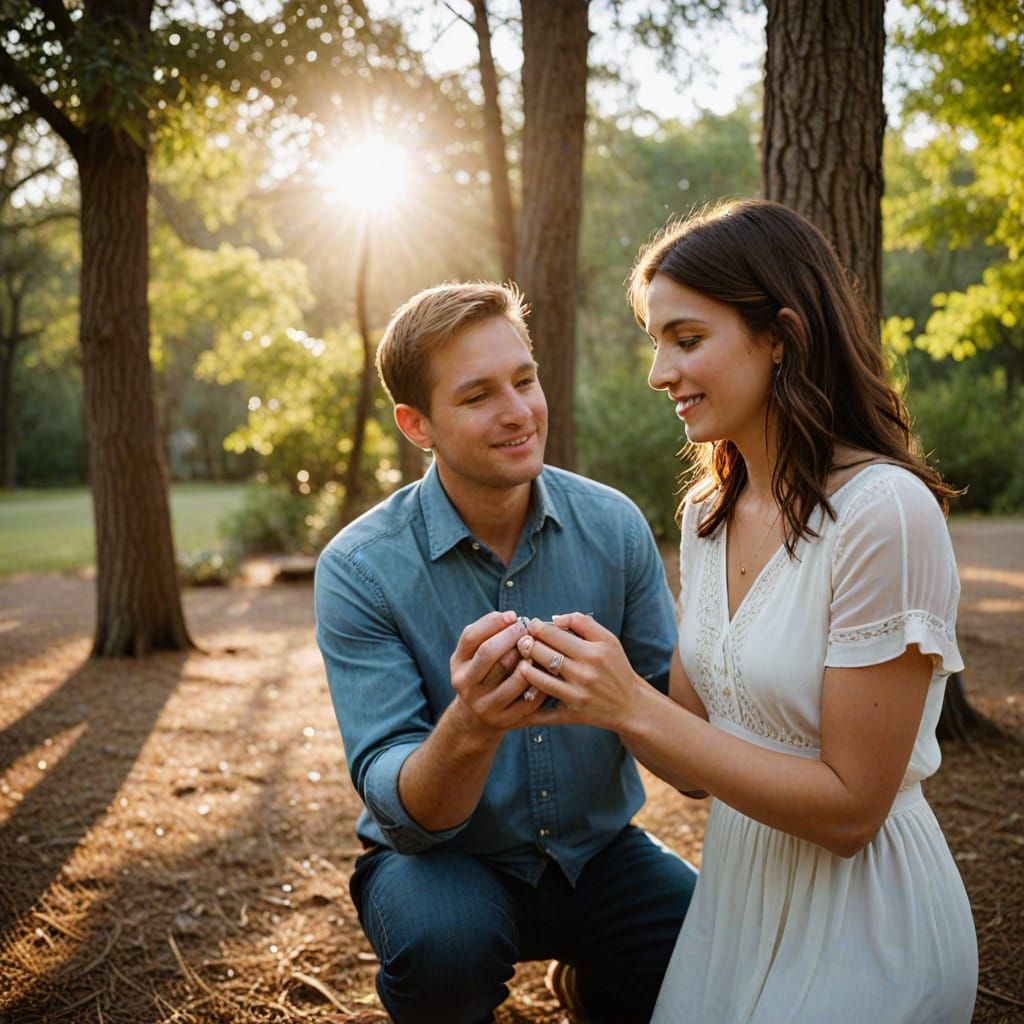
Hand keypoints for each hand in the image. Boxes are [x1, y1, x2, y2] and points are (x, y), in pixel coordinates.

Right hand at [450, 610, 547, 732]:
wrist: (478, 718)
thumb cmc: (484, 673)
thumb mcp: (475, 655)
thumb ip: (487, 634)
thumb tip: (511, 617)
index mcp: (458, 664)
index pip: (471, 637)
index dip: (492, 622)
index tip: (512, 615)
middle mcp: (466, 685)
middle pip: (488, 653)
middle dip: (511, 636)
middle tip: (526, 630)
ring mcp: (485, 705)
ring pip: (513, 678)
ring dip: (529, 660)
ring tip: (537, 649)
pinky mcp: (505, 720)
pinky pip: (529, 700)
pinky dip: (541, 684)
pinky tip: (547, 673)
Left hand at [513, 613, 650, 730]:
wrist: (630, 706)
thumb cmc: (617, 668)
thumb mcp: (608, 640)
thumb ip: (583, 622)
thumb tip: (554, 618)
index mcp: (593, 652)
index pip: (553, 634)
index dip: (536, 627)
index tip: (532, 626)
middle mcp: (584, 673)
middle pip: (542, 653)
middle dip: (527, 644)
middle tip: (521, 641)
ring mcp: (576, 694)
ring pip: (538, 678)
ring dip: (523, 667)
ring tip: (521, 661)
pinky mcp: (572, 714)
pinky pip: (543, 710)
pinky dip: (529, 700)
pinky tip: (522, 690)